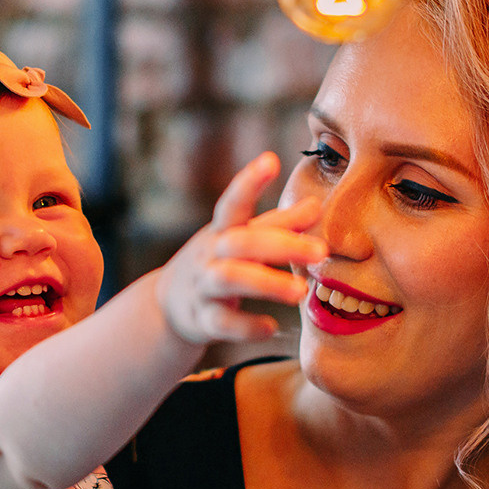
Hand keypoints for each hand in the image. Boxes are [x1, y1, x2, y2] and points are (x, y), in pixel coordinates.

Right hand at [156, 151, 323, 346]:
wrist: (169, 306)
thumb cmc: (217, 262)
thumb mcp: (241, 240)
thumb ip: (278, 225)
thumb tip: (315, 204)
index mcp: (222, 230)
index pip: (233, 203)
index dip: (249, 182)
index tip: (270, 160)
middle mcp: (210, 254)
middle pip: (241, 242)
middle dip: (281, 244)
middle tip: (320, 250)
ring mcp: (203, 286)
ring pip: (229, 278)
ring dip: (267, 283)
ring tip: (301, 291)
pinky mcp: (202, 319)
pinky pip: (222, 322)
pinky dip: (246, 326)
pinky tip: (272, 327)